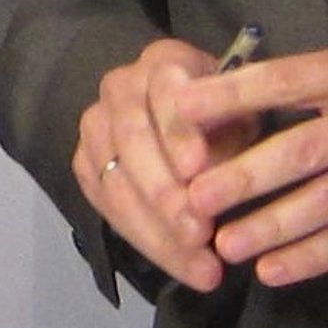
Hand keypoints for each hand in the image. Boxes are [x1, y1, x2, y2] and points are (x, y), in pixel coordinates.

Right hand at [73, 38, 261, 291]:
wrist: (182, 117)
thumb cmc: (224, 113)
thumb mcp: (242, 114)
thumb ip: (231, 139)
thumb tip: (218, 187)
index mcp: (163, 61)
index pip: (164, 92)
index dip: (179, 132)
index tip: (198, 168)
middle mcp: (120, 87)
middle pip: (132, 141)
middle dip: (166, 193)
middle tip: (200, 233)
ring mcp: (95, 126)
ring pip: (115, 181)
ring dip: (158, 229)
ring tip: (201, 265)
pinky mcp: (85, 165)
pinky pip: (108, 208)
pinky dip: (146, 240)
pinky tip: (182, 264)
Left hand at [172, 41, 327, 287]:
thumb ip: (316, 83)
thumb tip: (240, 105)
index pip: (286, 79)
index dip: (232, 94)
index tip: (181, 109)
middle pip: (301, 151)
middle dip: (243, 178)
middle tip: (195, 198)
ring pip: (324, 204)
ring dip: (270, 228)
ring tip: (225, 246)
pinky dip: (312, 257)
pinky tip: (275, 271)